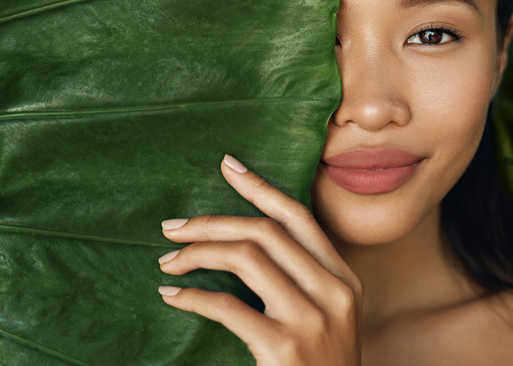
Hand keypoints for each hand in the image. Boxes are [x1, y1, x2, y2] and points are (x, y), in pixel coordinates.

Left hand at [157, 154, 362, 365]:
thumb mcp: (328, 318)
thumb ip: (301, 279)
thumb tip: (246, 239)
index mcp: (344, 279)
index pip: (299, 218)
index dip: (261, 187)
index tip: (228, 166)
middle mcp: (334, 292)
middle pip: (264, 232)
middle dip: (211, 222)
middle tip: (172, 226)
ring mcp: (312, 320)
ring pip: (246, 258)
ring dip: (197, 254)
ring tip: (168, 260)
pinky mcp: (284, 348)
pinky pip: (227, 306)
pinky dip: (192, 297)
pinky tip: (173, 295)